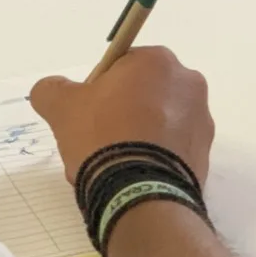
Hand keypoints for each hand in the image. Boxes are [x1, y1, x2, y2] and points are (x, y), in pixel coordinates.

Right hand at [31, 46, 213, 185]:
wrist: (140, 195)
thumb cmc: (102, 136)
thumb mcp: (61, 107)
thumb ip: (51, 89)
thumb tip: (50, 90)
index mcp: (158, 61)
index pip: (122, 65)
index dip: (101, 89)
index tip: (89, 113)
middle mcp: (188, 83)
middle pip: (143, 93)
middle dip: (122, 112)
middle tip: (99, 138)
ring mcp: (201, 120)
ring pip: (159, 122)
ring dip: (140, 135)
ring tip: (116, 162)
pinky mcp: (206, 154)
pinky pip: (172, 148)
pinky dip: (155, 157)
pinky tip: (134, 175)